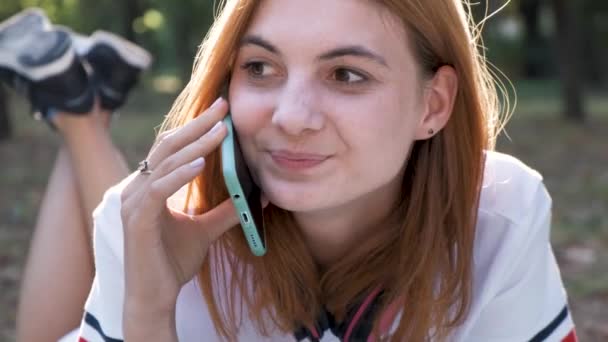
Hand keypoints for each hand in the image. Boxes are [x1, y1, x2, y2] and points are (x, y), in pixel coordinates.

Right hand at [120, 97, 237, 324]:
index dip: (196, 127)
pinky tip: (200, 164)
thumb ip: (226, 211)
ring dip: (194, 146)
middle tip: (223, 108)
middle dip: (197, 125)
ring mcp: (134, 203)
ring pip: (164, 163)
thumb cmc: (172, 262)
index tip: (222, 112)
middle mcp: (138, 189)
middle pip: (167, 146)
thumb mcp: (205, 230)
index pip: (173, 148)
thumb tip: (254, 196)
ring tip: (221, 132)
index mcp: (150, 187)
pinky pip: (158, 191)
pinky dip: (179, 175)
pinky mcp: (137, 221)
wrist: (155, 296)